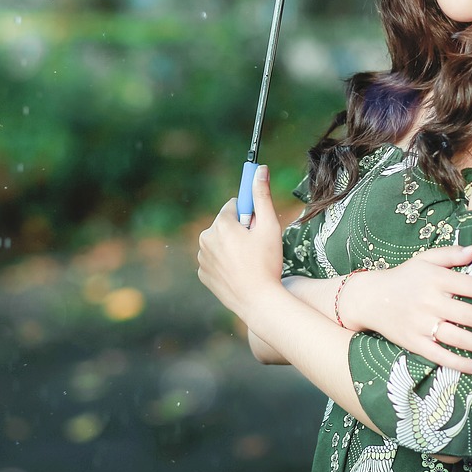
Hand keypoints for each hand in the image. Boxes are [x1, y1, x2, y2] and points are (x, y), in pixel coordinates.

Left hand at [197, 166, 283, 319]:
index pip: (235, 205)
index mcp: (221, 224)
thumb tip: (260, 169)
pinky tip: (238, 272)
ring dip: (232, 246)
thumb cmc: (266, 263)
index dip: (249, 215)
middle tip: (256, 247)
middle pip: (226, 223)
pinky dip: (225, 262)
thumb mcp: (269, 227)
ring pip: (220, 241)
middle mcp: (205, 238)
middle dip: (240, 230)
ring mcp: (202, 257)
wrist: (258, 301)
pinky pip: (214, 259)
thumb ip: (262, 196)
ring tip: (248, 262)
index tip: (257, 225)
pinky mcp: (202, 273)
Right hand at [340, 246, 471, 372]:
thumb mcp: (425, 259)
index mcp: (436, 279)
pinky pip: (441, 357)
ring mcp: (421, 324)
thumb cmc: (404, 277)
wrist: (370, 298)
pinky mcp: (414, 344)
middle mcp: (430, 302)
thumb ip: (451, 254)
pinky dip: (462, 364)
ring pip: (461, 338)